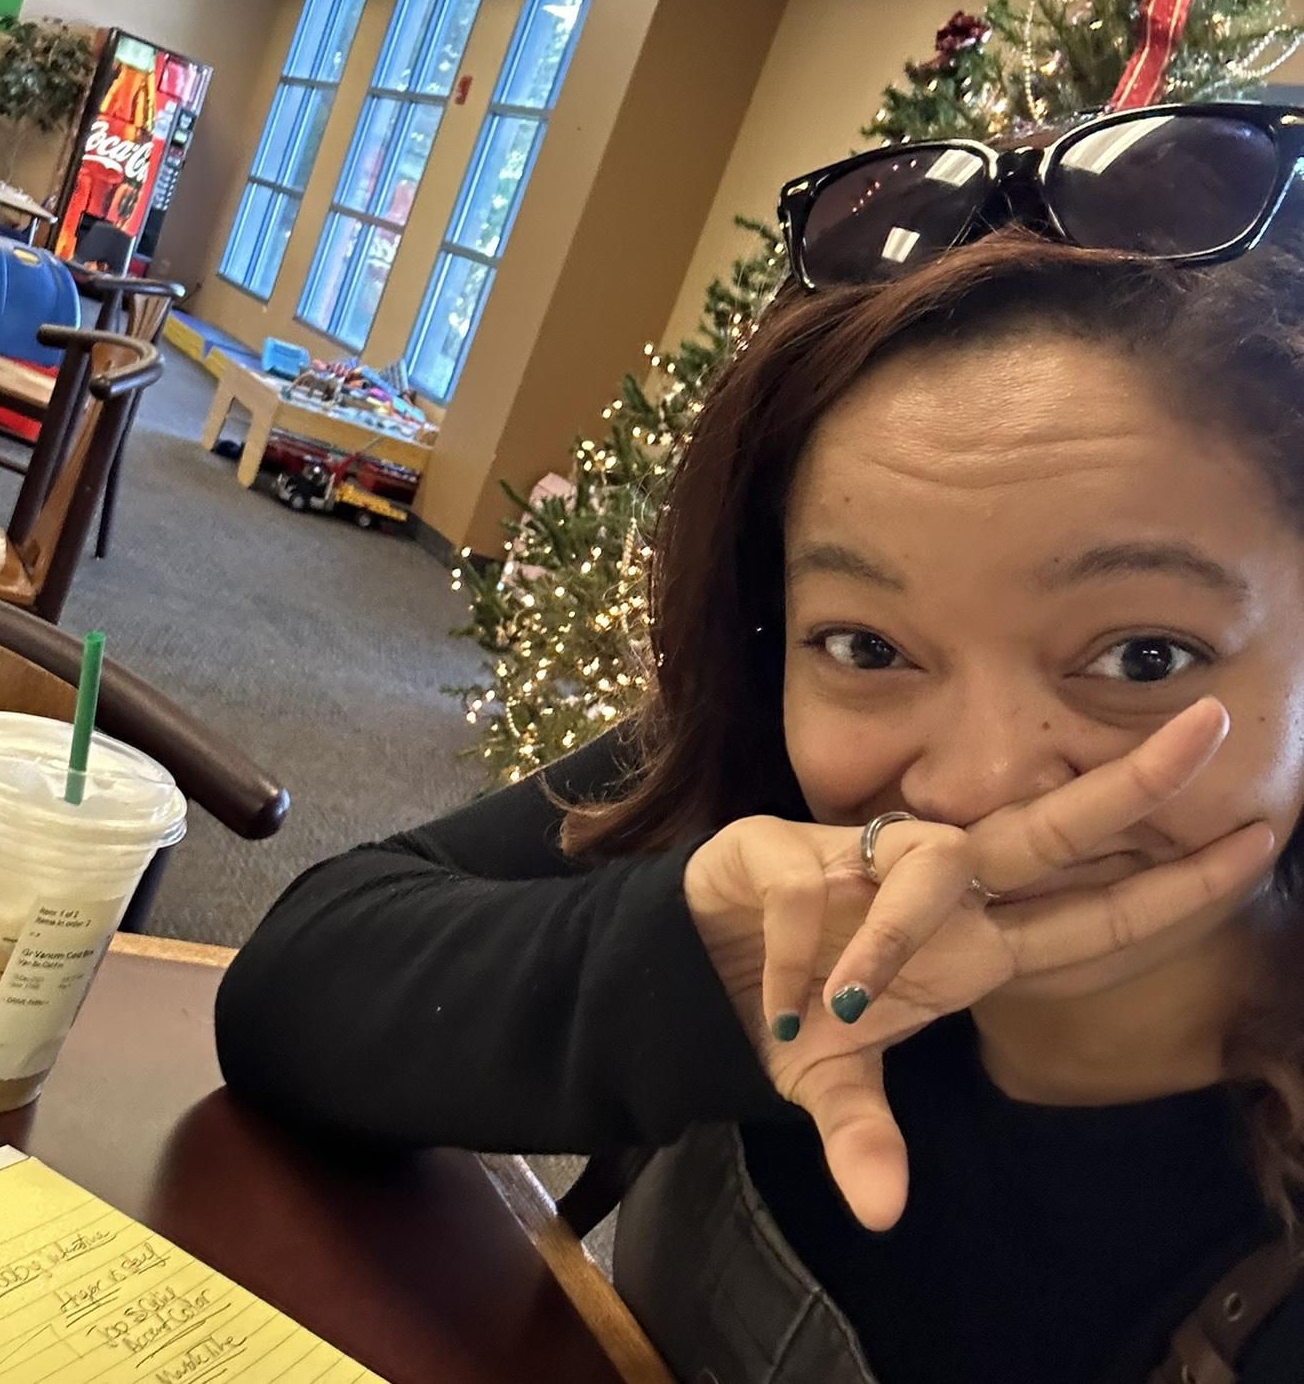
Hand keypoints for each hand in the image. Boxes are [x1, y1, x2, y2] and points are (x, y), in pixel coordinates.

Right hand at [682, 697, 1273, 1230]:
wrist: (695, 964)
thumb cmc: (790, 1010)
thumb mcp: (828, 1084)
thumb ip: (863, 1135)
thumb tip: (883, 1214)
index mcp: (971, 948)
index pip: (1092, 919)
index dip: (1173, 889)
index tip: (1259, 839)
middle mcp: (936, 891)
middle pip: (1046, 833)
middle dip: (1128, 787)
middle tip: (1209, 728)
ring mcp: (867, 862)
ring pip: (932, 862)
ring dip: (892, 938)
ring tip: (839, 1007)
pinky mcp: (793, 849)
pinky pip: (816, 898)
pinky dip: (799, 961)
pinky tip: (777, 1007)